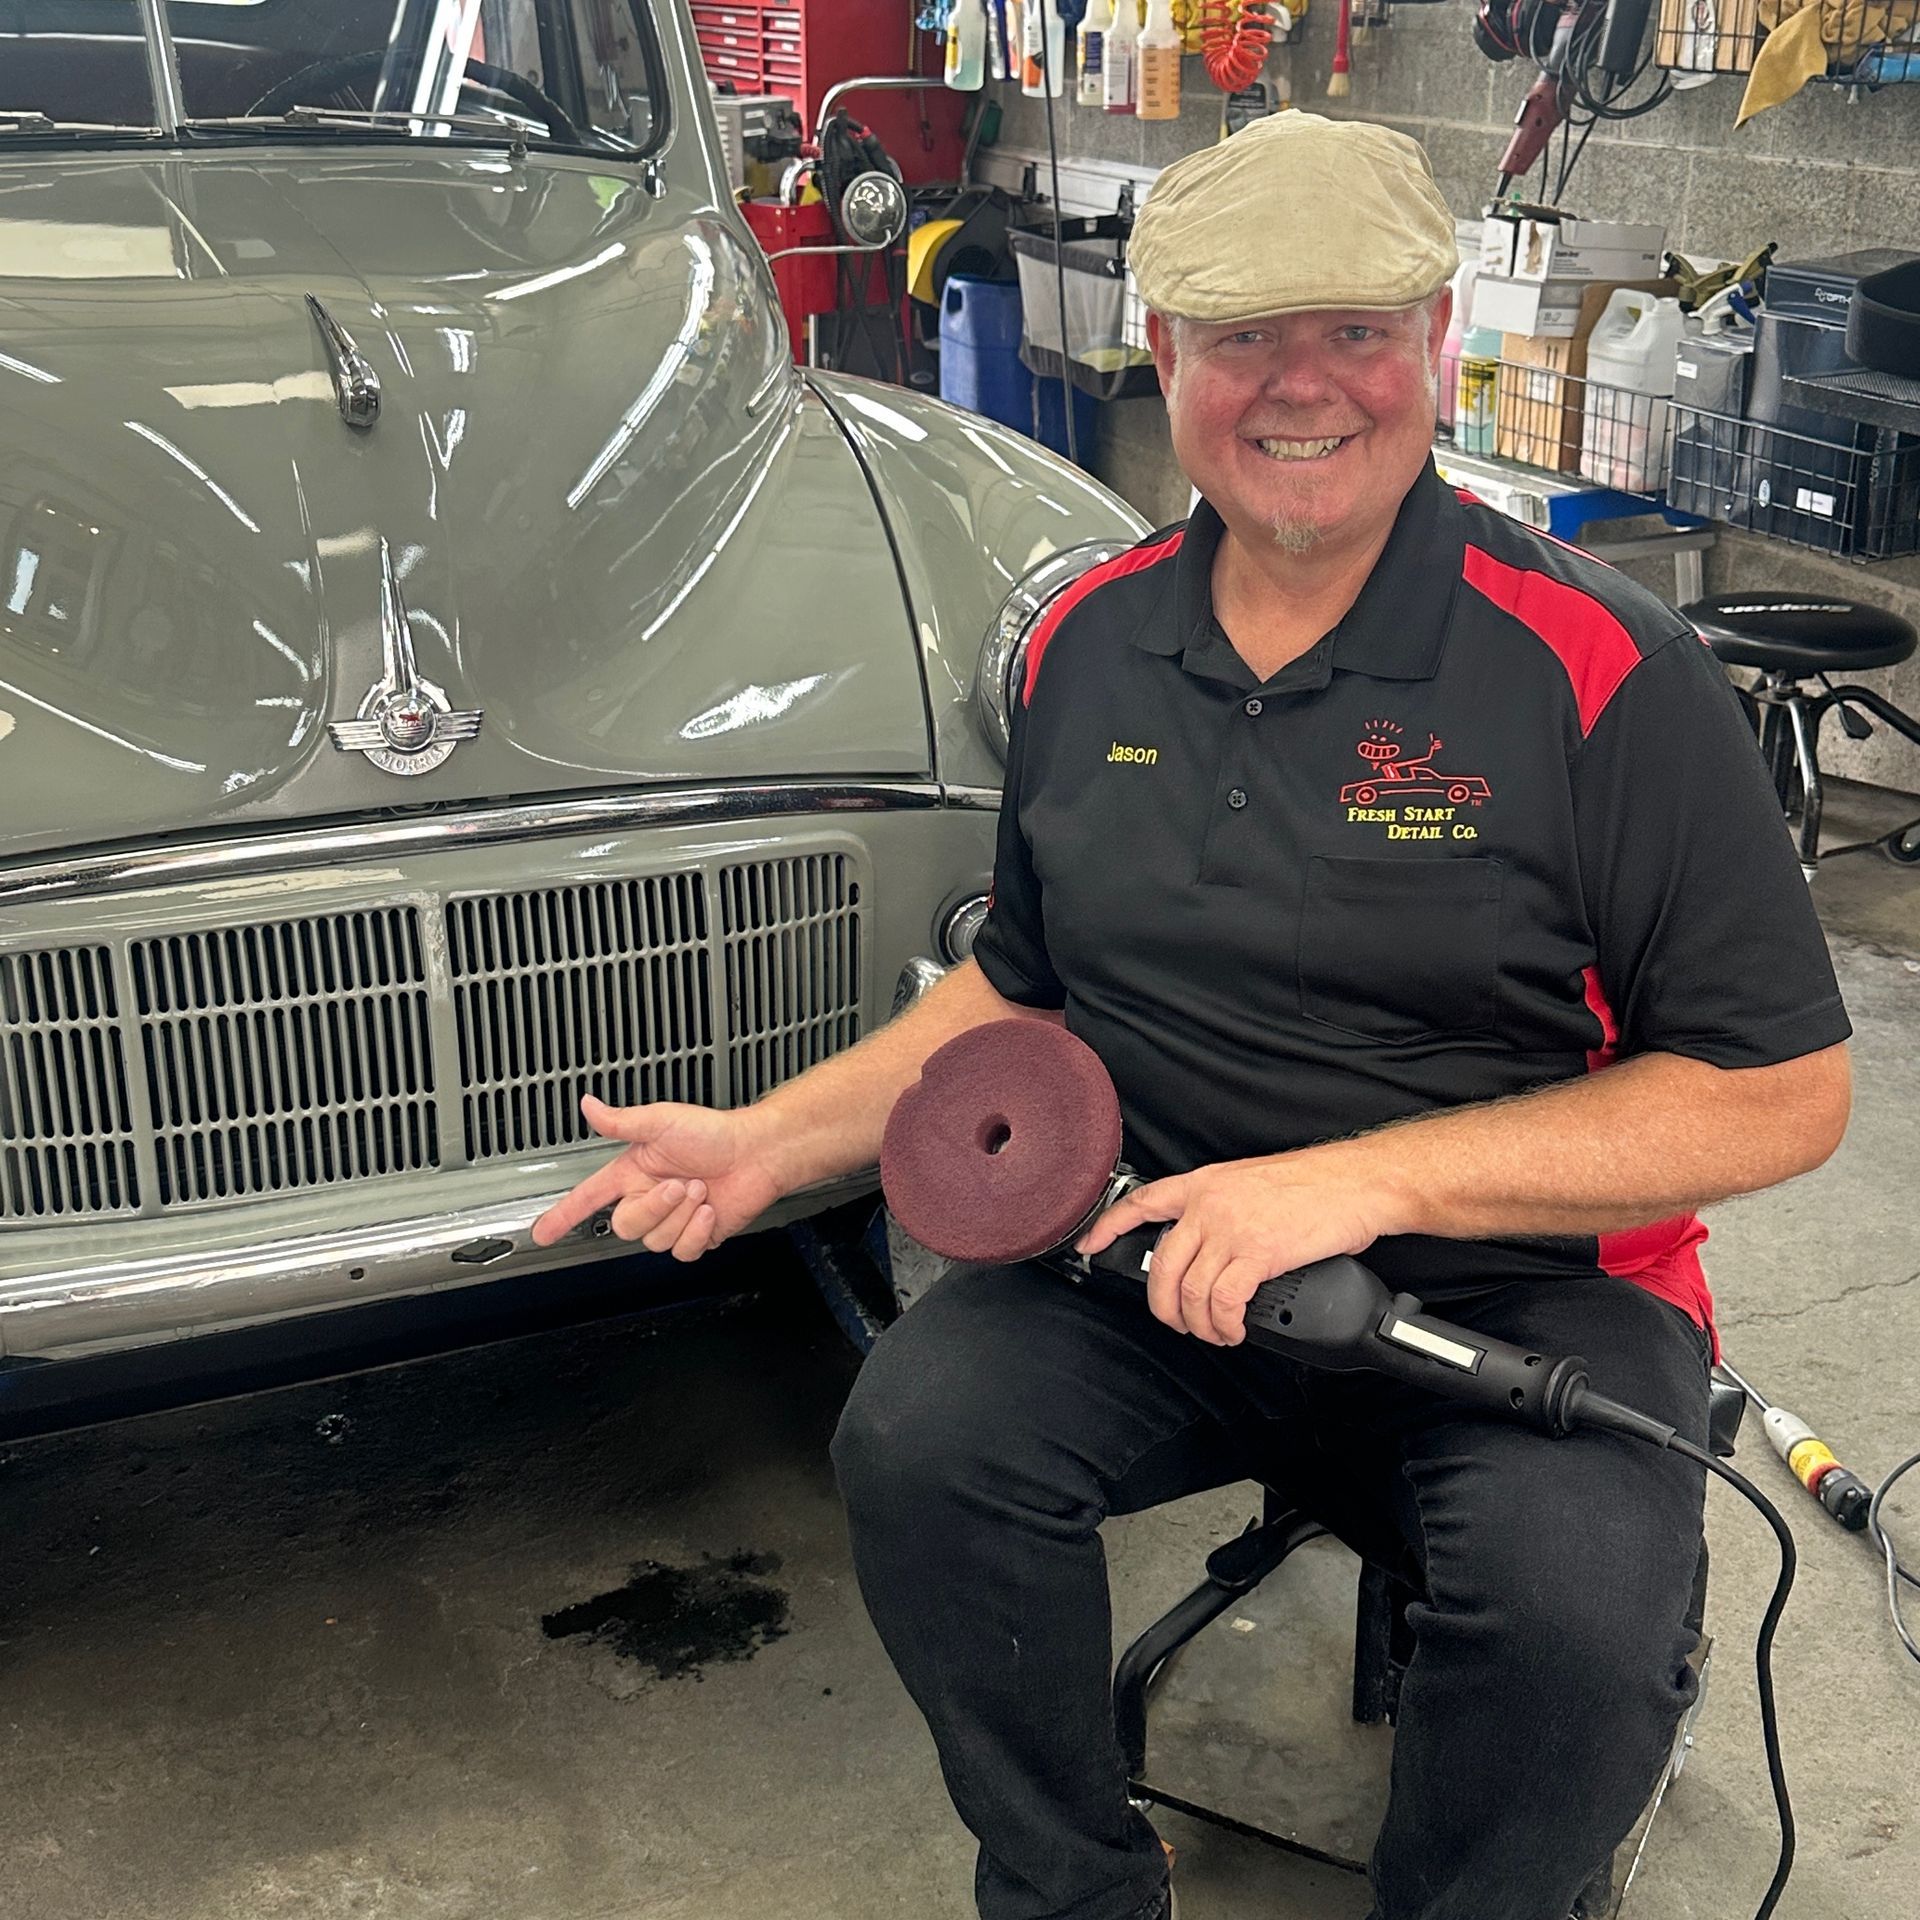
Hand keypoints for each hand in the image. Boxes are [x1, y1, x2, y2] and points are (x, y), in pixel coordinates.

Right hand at [530, 1096, 786, 1259]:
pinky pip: (682, 1251)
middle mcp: (649, 1198)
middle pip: (625, 1225)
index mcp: (634, 1173)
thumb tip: (589, 1105)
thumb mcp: (662, 1121)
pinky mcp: (696, 1236)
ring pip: (655, 1240)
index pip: (589, 1198)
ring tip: (700, 1189)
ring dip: (681, 1214)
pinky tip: (708, 1210)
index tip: (542, 1232)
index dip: (564, 1215)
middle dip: (654, 1206)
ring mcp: (672, 1219)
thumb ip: (621, 1121)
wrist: (757, 1153)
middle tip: (680, 1184)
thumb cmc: (715, 1132)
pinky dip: (697, 1231)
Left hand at [1074, 1146, 1402, 1346]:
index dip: (1109, 1225)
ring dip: (1198, 1323)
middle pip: (1160, 1265)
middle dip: (1162, 1306)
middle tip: (1177, 1323)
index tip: (1089, 1244)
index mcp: (1206, 1183)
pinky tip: (1234, 1330)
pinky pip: (1222, 1301)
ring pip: (1188, 1290)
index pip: (1143, 1202)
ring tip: (1216, 1332)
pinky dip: (1224, 1324)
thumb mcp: (1253, 1182)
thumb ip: (1223, 1208)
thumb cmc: (1317, 1184)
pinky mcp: (1257, 1253)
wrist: (1358, 1183)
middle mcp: (1209, 1204)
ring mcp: (1231, 1228)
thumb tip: (1210, 1246)